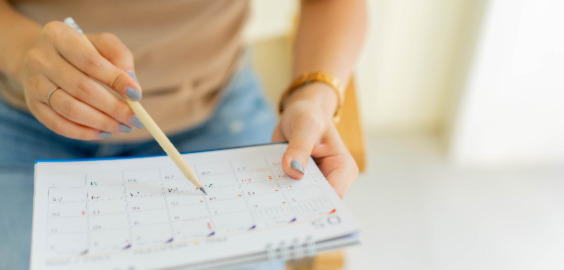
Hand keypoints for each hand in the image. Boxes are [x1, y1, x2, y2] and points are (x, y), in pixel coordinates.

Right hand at [19, 21, 142, 139]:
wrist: (44, 59)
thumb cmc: (82, 50)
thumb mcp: (102, 44)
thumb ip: (120, 57)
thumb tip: (132, 85)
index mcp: (58, 36)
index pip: (91, 62)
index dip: (116, 80)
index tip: (137, 95)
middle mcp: (40, 59)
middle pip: (82, 88)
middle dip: (113, 107)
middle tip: (135, 119)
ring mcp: (33, 83)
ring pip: (70, 109)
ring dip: (101, 122)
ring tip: (123, 127)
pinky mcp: (33, 105)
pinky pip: (58, 125)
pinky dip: (84, 132)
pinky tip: (103, 132)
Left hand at [272, 84, 358, 197]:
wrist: (299, 113)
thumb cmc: (309, 115)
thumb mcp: (306, 125)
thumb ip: (300, 147)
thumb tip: (293, 171)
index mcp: (343, 168)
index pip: (333, 194)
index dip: (316, 203)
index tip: (294, 205)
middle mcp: (331, 179)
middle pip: (316, 202)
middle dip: (298, 204)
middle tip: (274, 205)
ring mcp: (314, 182)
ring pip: (300, 200)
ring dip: (283, 199)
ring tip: (264, 199)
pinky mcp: (298, 182)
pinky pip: (287, 192)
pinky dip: (275, 190)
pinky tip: (261, 190)